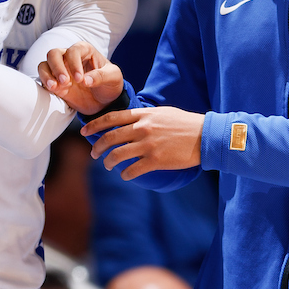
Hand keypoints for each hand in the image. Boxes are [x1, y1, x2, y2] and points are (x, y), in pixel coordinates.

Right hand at [38, 42, 123, 114]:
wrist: (104, 102)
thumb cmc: (110, 84)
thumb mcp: (114, 78)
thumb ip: (101, 76)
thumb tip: (85, 80)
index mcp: (85, 51)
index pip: (74, 50)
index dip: (74, 63)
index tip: (80, 79)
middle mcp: (70, 58)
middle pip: (54, 53)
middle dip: (57, 66)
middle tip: (65, 81)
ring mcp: (61, 70)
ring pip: (44, 64)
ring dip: (47, 74)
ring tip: (55, 86)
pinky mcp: (55, 83)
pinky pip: (43, 78)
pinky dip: (44, 82)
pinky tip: (53, 89)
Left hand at [81, 106, 202, 179]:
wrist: (204, 136)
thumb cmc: (184, 123)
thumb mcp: (162, 112)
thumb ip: (144, 117)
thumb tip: (128, 122)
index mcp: (143, 115)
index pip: (111, 119)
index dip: (94, 126)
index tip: (84, 131)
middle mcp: (142, 129)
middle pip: (110, 138)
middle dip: (97, 147)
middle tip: (94, 154)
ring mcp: (148, 145)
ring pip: (117, 155)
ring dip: (108, 162)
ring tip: (107, 165)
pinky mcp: (156, 161)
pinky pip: (132, 170)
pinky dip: (125, 174)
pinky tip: (125, 175)